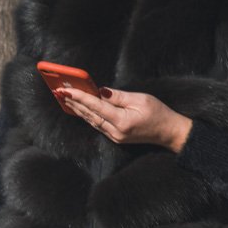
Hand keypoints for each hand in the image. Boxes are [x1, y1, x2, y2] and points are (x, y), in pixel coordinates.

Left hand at [56, 85, 192, 152]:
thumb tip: (100, 91)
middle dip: (74, 103)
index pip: (96, 107)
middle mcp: (115, 131)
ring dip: (78, 109)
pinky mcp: (116, 137)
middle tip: (59, 92)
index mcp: (122, 121)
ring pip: (91, 121)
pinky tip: (79, 109)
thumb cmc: (158, 113)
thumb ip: (118, 96)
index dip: (79, 97)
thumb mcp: (140, 99)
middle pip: (89, 115)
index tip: (66, 90)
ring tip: (65, 99)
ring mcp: (115, 136)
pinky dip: (87, 115)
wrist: (169, 133)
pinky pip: (97, 125)